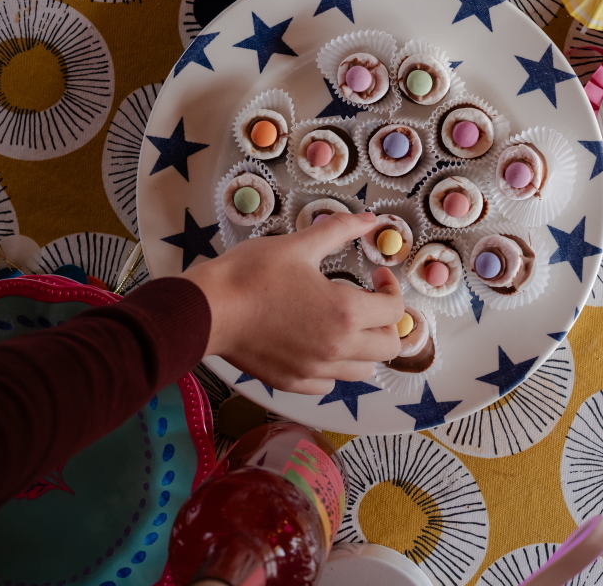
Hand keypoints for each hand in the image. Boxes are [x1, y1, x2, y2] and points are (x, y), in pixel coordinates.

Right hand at [184, 212, 403, 393]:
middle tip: (369, 300)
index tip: (376, 276)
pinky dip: (333, 367)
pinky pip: (329, 384)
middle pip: (389, 347)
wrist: (208, 309)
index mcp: (344, 312)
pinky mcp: (293, 383)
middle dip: (386, 322)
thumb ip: (339, 230)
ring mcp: (314, 371)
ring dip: (364, 346)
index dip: (390, 288)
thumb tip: (369, 218)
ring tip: (345, 322)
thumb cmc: (251, 274)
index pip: (394, 311)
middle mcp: (336, 349)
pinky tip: (318, 342)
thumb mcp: (299, 244)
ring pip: (362, 370)